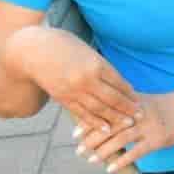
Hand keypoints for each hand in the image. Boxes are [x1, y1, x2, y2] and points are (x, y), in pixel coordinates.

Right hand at [10, 27, 141, 132]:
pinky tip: (106, 128)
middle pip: (113, 98)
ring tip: (128, 124)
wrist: (31, 51)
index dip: (130, 93)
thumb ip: (100, 65)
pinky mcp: (63, 98)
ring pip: (99, 108)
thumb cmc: (61, 45)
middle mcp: (87, 79)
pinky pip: (82, 113)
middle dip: (128, 108)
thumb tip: (116, 80)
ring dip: (115, 118)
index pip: (119, 82)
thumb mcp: (86, 50)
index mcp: (96, 64)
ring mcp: (74, 90)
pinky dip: (95, 122)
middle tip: (141, 115)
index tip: (140, 100)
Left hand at [74, 91, 173, 172]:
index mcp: (131, 103)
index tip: (75, 133)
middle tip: (78, 150)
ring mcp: (148, 126)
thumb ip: (125, 106)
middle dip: (91, 139)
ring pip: (120, 140)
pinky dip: (122, 161)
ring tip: (91, 160)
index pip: (105, 113)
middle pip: (109, 127)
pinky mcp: (157, 139)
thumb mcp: (144, 100)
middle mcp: (137, 114)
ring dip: (103, 151)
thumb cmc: (166, 105)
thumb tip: (101, 113)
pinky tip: (111, 169)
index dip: (89, 123)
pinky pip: (136, 152)